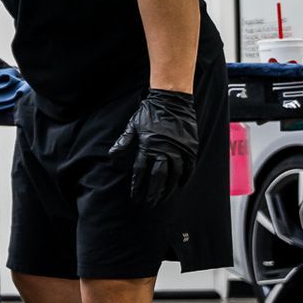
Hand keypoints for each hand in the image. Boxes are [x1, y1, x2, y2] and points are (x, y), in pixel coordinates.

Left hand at [108, 89, 197, 205]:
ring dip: (168, 189)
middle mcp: (163, 150)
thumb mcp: (132, 126)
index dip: (137, 186)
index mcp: (147, 147)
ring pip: (173, 176)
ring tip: (163, 198)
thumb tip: (112, 157)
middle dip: (152, 192)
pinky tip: (179, 185)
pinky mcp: (190, 147)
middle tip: (149, 202)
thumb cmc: (149, 112)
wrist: (171, 100)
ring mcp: (178, 149)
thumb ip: (123, 142)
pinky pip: (188, 167)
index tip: (135, 196)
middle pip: (157, 178)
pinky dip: (184, 177)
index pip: (140, 172)